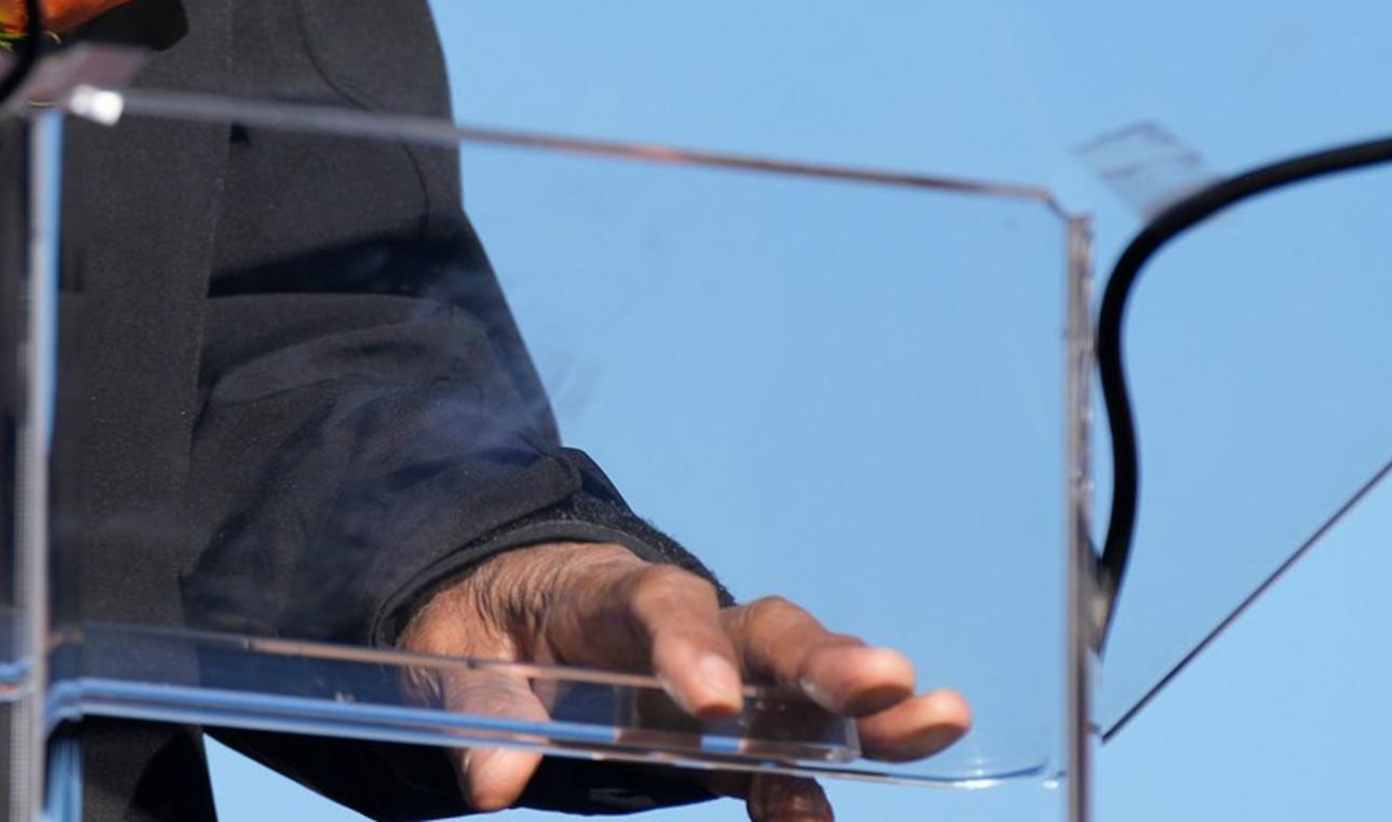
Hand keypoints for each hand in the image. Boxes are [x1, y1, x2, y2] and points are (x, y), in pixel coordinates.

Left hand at [393, 541, 971, 818]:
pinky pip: (788, 753)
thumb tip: (490, 780)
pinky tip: (828, 818)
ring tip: (939, 720)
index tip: (711, 705)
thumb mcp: (452, 653)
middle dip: (823, 659)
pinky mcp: (734, 728)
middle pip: (762, 630)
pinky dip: (819, 783)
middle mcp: (684, 624)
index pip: (655, 604)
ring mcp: (723, 674)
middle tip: (884, 681)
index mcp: (606, 592)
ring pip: (801, 685)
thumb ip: (476, 711)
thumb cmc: (482, 624)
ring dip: (868, 708)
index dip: (688, 647)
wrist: (504, 610)